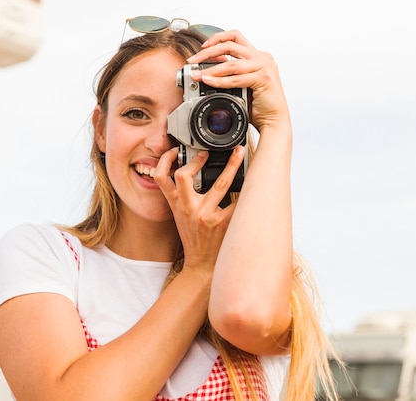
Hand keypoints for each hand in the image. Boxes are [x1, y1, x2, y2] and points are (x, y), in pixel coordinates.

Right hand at [153, 145, 243, 274]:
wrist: (201, 265)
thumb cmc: (192, 238)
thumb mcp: (179, 216)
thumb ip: (181, 195)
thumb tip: (189, 171)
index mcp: (176, 204)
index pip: (161, 177)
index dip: (165, 160)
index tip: (175, 150)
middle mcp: (188, 208)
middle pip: (184, 176)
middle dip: (196, 160)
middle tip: (207, 152)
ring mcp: (205, 215)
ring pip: (221, 183)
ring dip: (232, 165)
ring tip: (239, 153)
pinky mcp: (222, 223)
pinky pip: (237, 202)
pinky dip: (246, 194)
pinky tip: (254, 187)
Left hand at [186, 29, 289, 132]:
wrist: (274, 121)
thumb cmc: (258, 104)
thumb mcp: (242, 82)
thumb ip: (231, 71)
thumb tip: (209, 65)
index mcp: (258, 55)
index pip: (235, 36)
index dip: (217, 38)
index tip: (202, 46)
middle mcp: (262, 57)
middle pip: (230, 45)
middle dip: (207, 52)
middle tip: (192, 61)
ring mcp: (265, 66)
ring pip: (231, 63)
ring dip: (210, 69)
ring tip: (197, 75)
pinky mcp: (264, 78)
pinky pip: (236, 78)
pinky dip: (220, 81)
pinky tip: (209, 81)